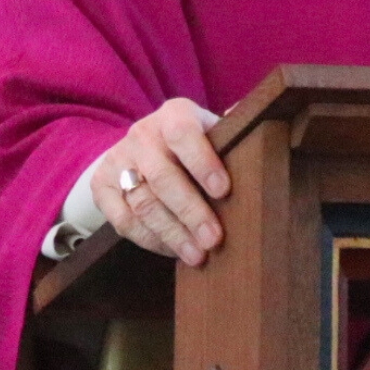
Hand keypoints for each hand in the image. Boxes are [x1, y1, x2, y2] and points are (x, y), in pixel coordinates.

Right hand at [89, 98, 230, 265]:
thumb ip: (233, 132)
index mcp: (174, 114)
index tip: (224, 191)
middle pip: (163, 177)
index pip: (184, 134)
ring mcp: (118, 159)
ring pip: (143, 204)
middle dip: (191, 212)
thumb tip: (268, 124)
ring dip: (172, 234)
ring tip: (198, 255)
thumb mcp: (211, 130)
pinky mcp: (101, 186)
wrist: (140, 147)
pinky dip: (150, 240)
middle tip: (214, 240)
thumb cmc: (192, 144)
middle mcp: (142, 134)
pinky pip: (124, 221)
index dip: (203, 162)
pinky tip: (173, 250)